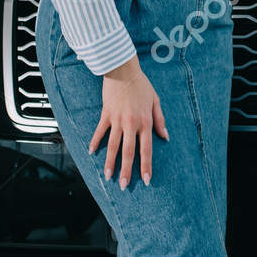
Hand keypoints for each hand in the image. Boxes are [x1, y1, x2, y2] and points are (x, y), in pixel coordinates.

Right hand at [91, 55, 167, 189]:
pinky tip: (91, 153)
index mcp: (145, 122)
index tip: (146, 180)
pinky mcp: (106, 114)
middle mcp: (131, 124)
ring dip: (110, 162)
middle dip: (126, 171)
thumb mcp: (156, 101)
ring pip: (113, 146)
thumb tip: (165, 136)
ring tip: (108, 176)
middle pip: (128, 152)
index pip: (146, 149)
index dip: (146, 166)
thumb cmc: (142, 85)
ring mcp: (117, 120)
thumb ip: (160, 120)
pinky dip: (95, 142)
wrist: (124, 71)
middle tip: (123, 186)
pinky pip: (100, 131)